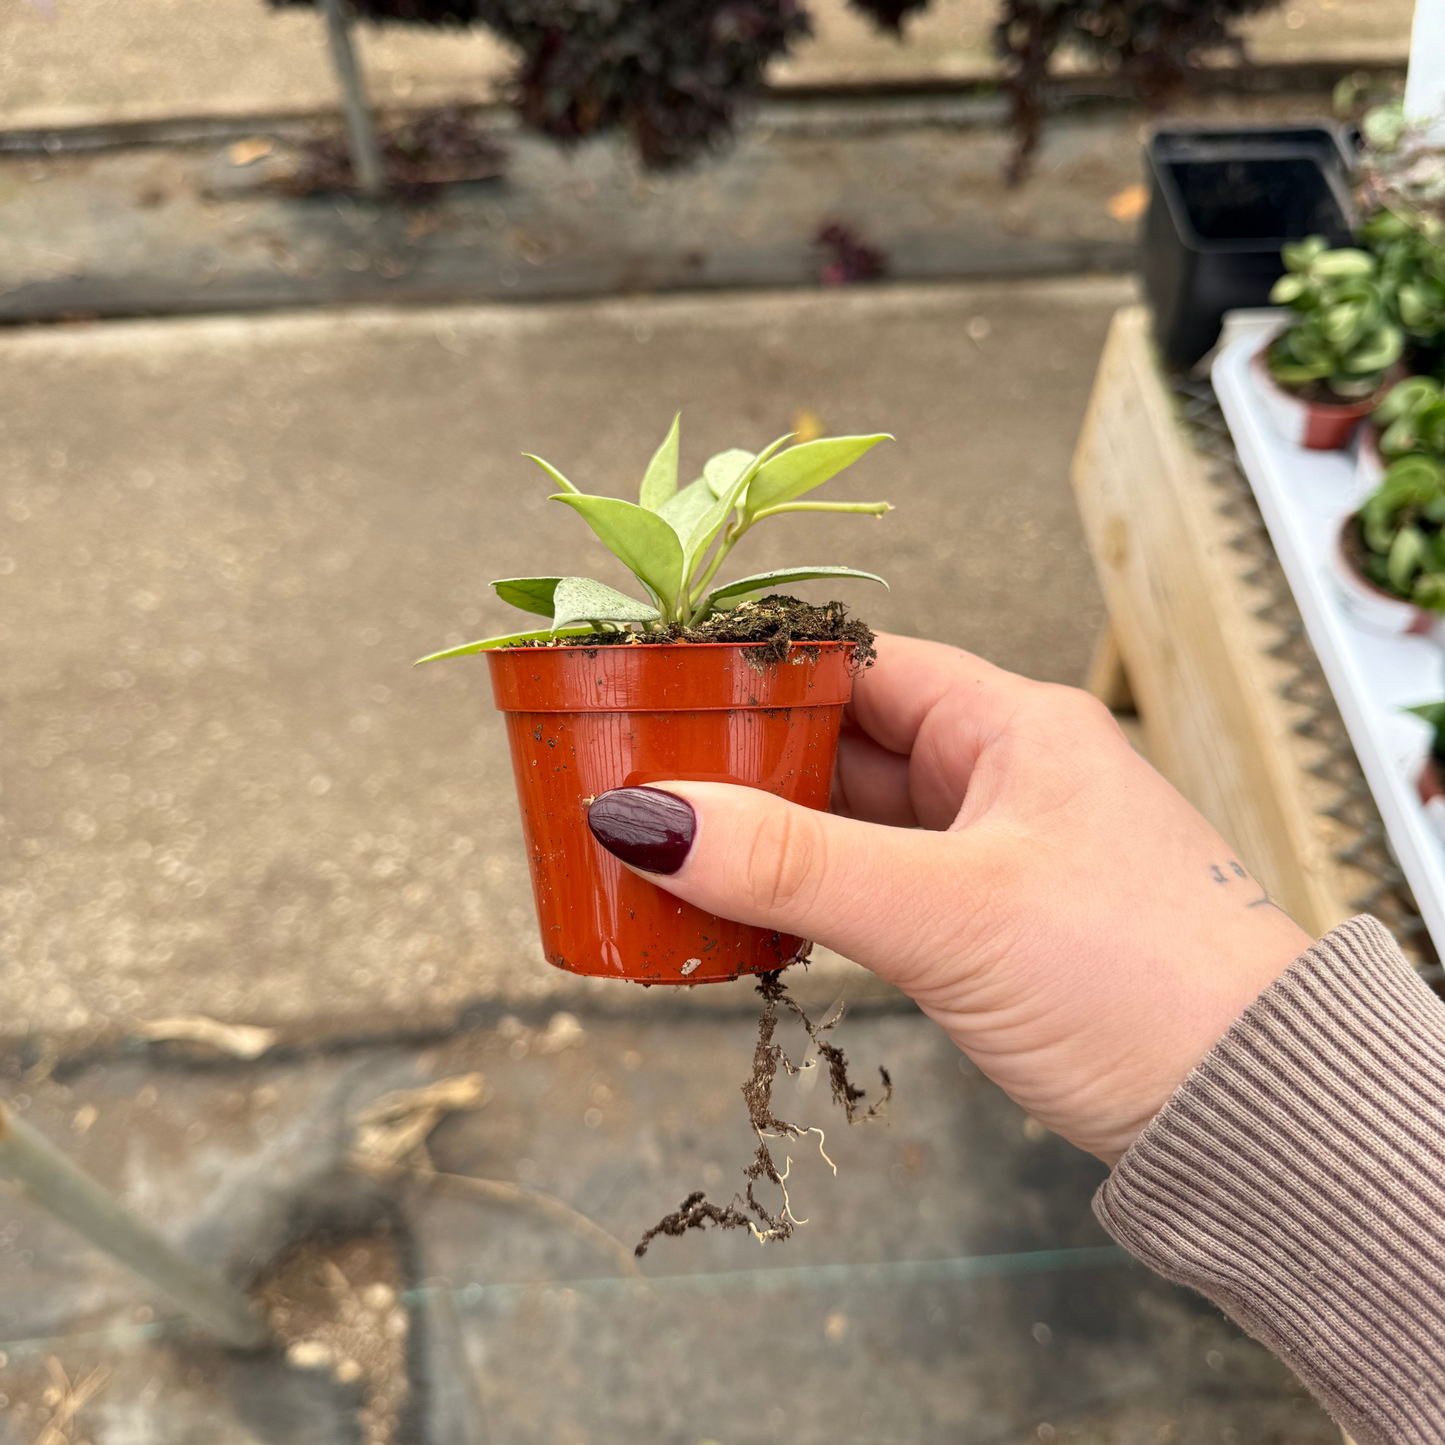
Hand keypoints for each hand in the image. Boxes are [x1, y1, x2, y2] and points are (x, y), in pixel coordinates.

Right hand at [586, 633, 1311, 1163]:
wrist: (1253, 1112)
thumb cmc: (1137, 980)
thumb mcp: (946, 912)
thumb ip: (793, 864)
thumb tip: (649, 817)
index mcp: (1010, 725)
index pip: (860, 665)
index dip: (761, 679)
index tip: (669, 701)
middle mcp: (1004, 773)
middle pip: (848, 742)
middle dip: (752, 765)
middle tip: (648, 787)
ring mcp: (999, 850)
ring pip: (859, 819)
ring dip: (780, 839)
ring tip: (679, 854)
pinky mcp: (995, 922)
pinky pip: (880, 884)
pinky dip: (819, 895)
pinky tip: (758, 917)